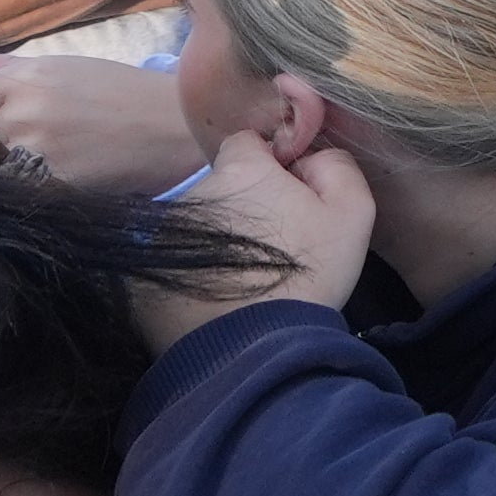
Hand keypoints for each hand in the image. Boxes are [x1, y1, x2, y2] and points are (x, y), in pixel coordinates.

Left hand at [0, 53, 201, 199]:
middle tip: (4, 150)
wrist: (175, 128)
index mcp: (25, 78)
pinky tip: (39, 185)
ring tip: (25, 168)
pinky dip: (18, 190)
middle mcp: (24, 110)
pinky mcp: (50, 184)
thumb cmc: (119, 94)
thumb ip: (0, 67)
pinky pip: (12, 190)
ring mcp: (35, 149)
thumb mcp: (61, 69)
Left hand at [146, 130, 377, 339]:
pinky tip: (216, 301)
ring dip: (216, 242)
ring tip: (242, 280)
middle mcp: (193, 195)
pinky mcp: (143, 280)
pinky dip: (191, 276)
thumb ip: (335, 166)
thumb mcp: (352, 214)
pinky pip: (174, 266)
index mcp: (240, 172)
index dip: (268, 166)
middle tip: (269, 246)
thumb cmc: (309, 276)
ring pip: (197, 227)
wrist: (256, 351)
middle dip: (241, 206)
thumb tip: (310, 156)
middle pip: (220, 188)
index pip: (246, 144)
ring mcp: (163, 238)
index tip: (285, 196)